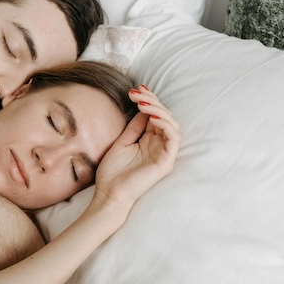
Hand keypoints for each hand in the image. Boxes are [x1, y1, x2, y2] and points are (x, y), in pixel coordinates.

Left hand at [92, 87, 179, 210]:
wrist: (109, 194)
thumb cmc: (113, 172)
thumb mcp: (122, 142)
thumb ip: (134, 127)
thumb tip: (143, 109)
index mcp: (149, 140)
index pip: (155, 115)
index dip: (148, 101)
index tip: (135, 90)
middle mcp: (159, 145)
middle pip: (164, 117)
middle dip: (152, 101)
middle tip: (137, 92)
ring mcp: (164, 153)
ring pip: (171, 124)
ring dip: (159, 110)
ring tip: (142, 104)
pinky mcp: (166, 162)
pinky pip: (173, 139)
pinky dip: (165, 125)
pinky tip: (152, 117)